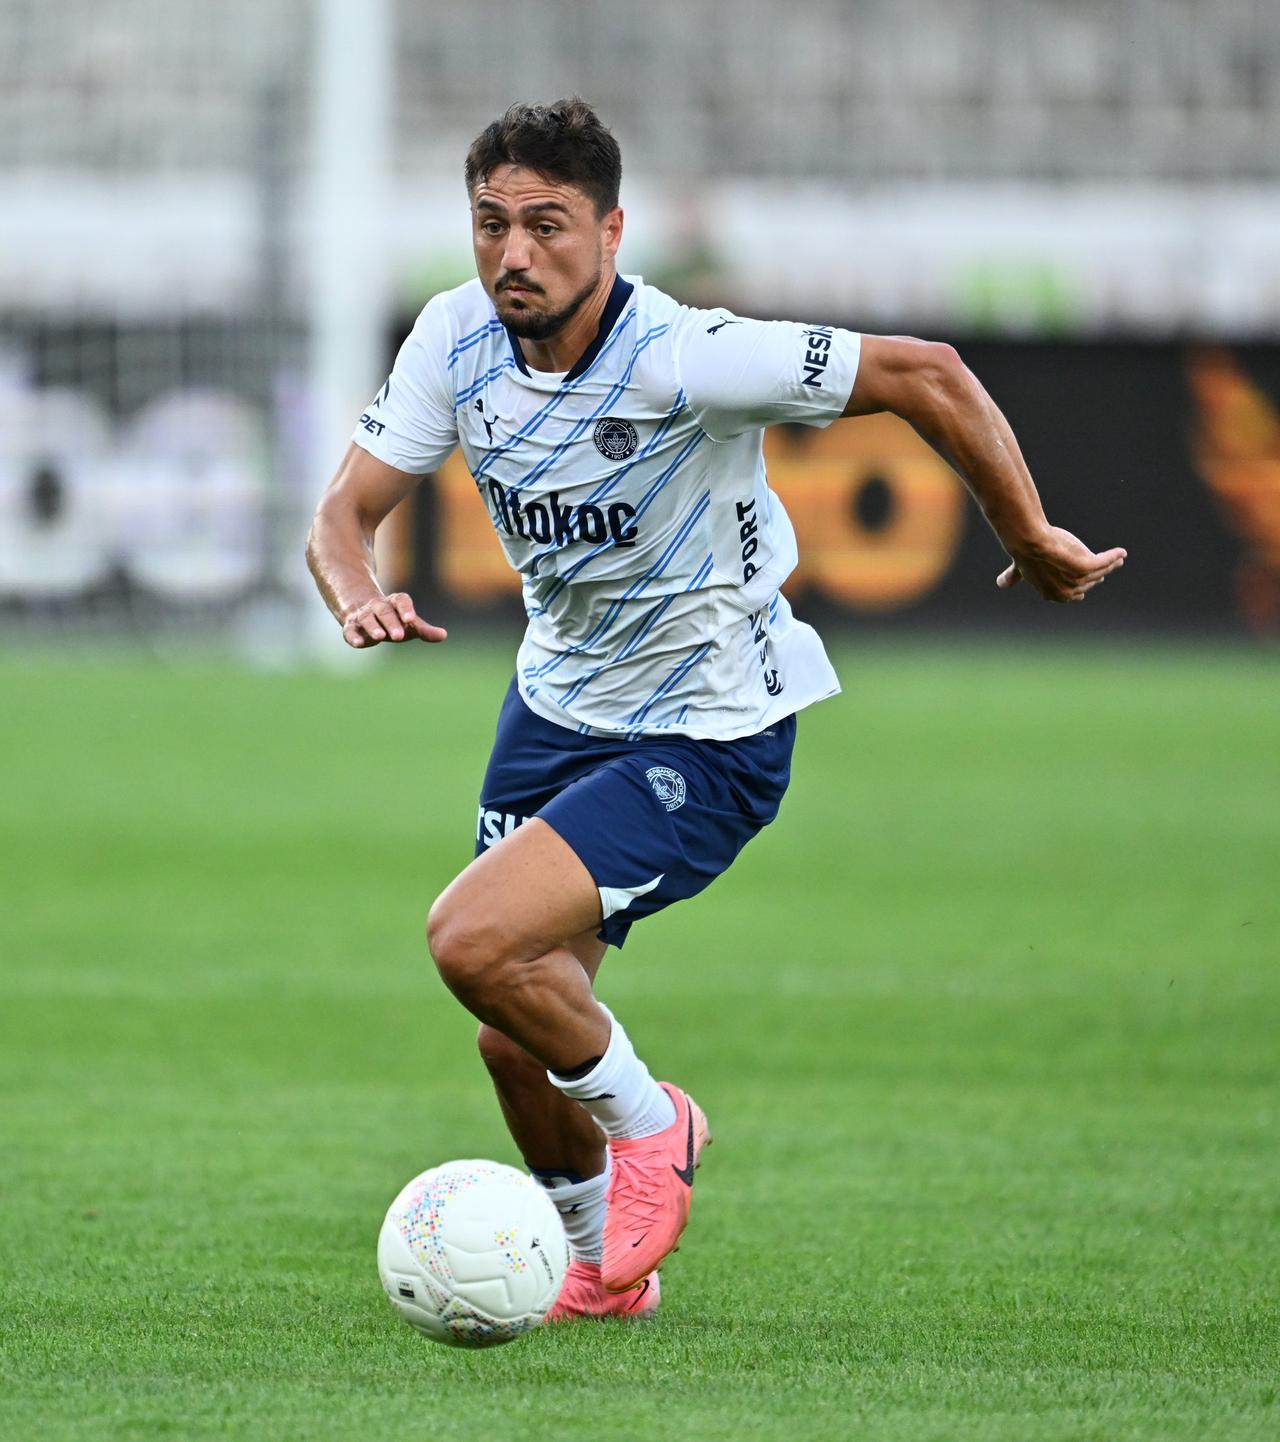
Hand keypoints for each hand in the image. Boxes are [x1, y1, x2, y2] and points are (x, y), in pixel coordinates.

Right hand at [342, 592, 446, 647]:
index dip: (406, 609)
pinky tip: (358, 644)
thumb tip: (444, 635)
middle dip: (391, 623)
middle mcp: (378, 607)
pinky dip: (353, 637)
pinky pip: (350, 630)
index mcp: (395, 603)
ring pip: (368, 619)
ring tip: (379, 637)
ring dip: (373, 627)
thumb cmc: (394, 620)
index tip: (411, 619)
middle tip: (399, 636)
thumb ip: (425, 630)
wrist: (364, 611)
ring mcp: (364, 615)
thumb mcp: (410, 624)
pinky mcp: (351, 626)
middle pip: (384, 612)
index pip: (401, 601)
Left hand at [997, 526, 1126, 602]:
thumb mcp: (1020, 569)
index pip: (1074, 594)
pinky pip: (1102, 563)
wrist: (1027, 540)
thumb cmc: (1023, 552)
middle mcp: (1065, 593)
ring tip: (1118, 557)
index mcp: (1052, 595)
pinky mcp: (1084, 567)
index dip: (1081, 584)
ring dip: (1109, 564)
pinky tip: (1120, 552)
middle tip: (1110, 563)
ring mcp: (1075, 581)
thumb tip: (1002, 583)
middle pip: (1088, 584)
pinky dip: (1112, 557)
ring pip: (1097, 573)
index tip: (1089, 574)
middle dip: (1099, 574)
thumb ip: (1015, 577)